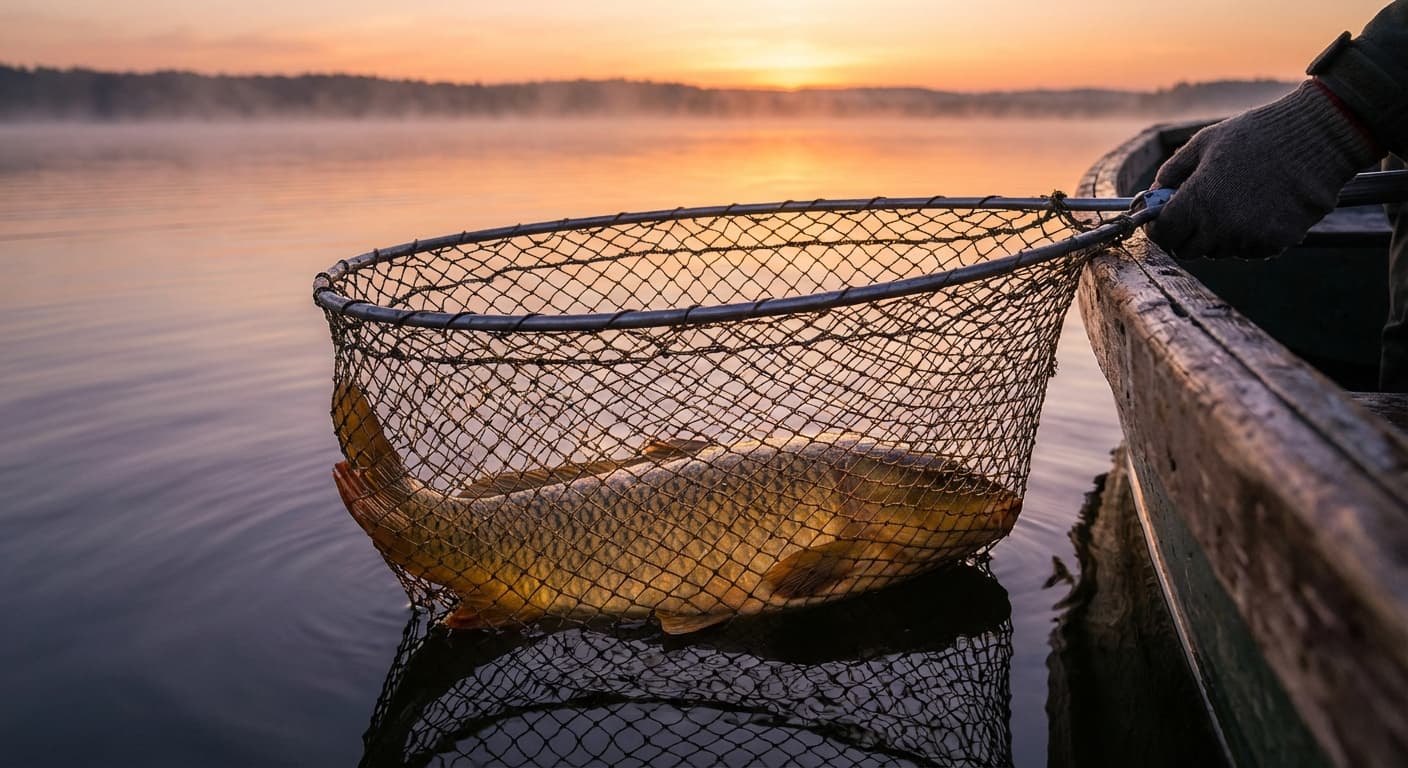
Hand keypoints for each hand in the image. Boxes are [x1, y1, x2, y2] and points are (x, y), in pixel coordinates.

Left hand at [1147, 81, 1379, 258]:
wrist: (1317, 136)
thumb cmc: (1257, 134)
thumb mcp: (1205, 142)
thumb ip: (1172, 171)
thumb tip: (1154, 194)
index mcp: (1198, 201)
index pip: (1165, 235)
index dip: (1160, 229)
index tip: (1164, 222)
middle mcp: (1221, 226)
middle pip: (1189, 250)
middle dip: (1188, 235)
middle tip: (1198, 214)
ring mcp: (1250, 237)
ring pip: (1221, 251)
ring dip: (1221, 236)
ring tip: (1237, 202)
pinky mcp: (1278, 242)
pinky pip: (1252, 250)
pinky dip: (1251, 237)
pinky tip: (1261, 209)